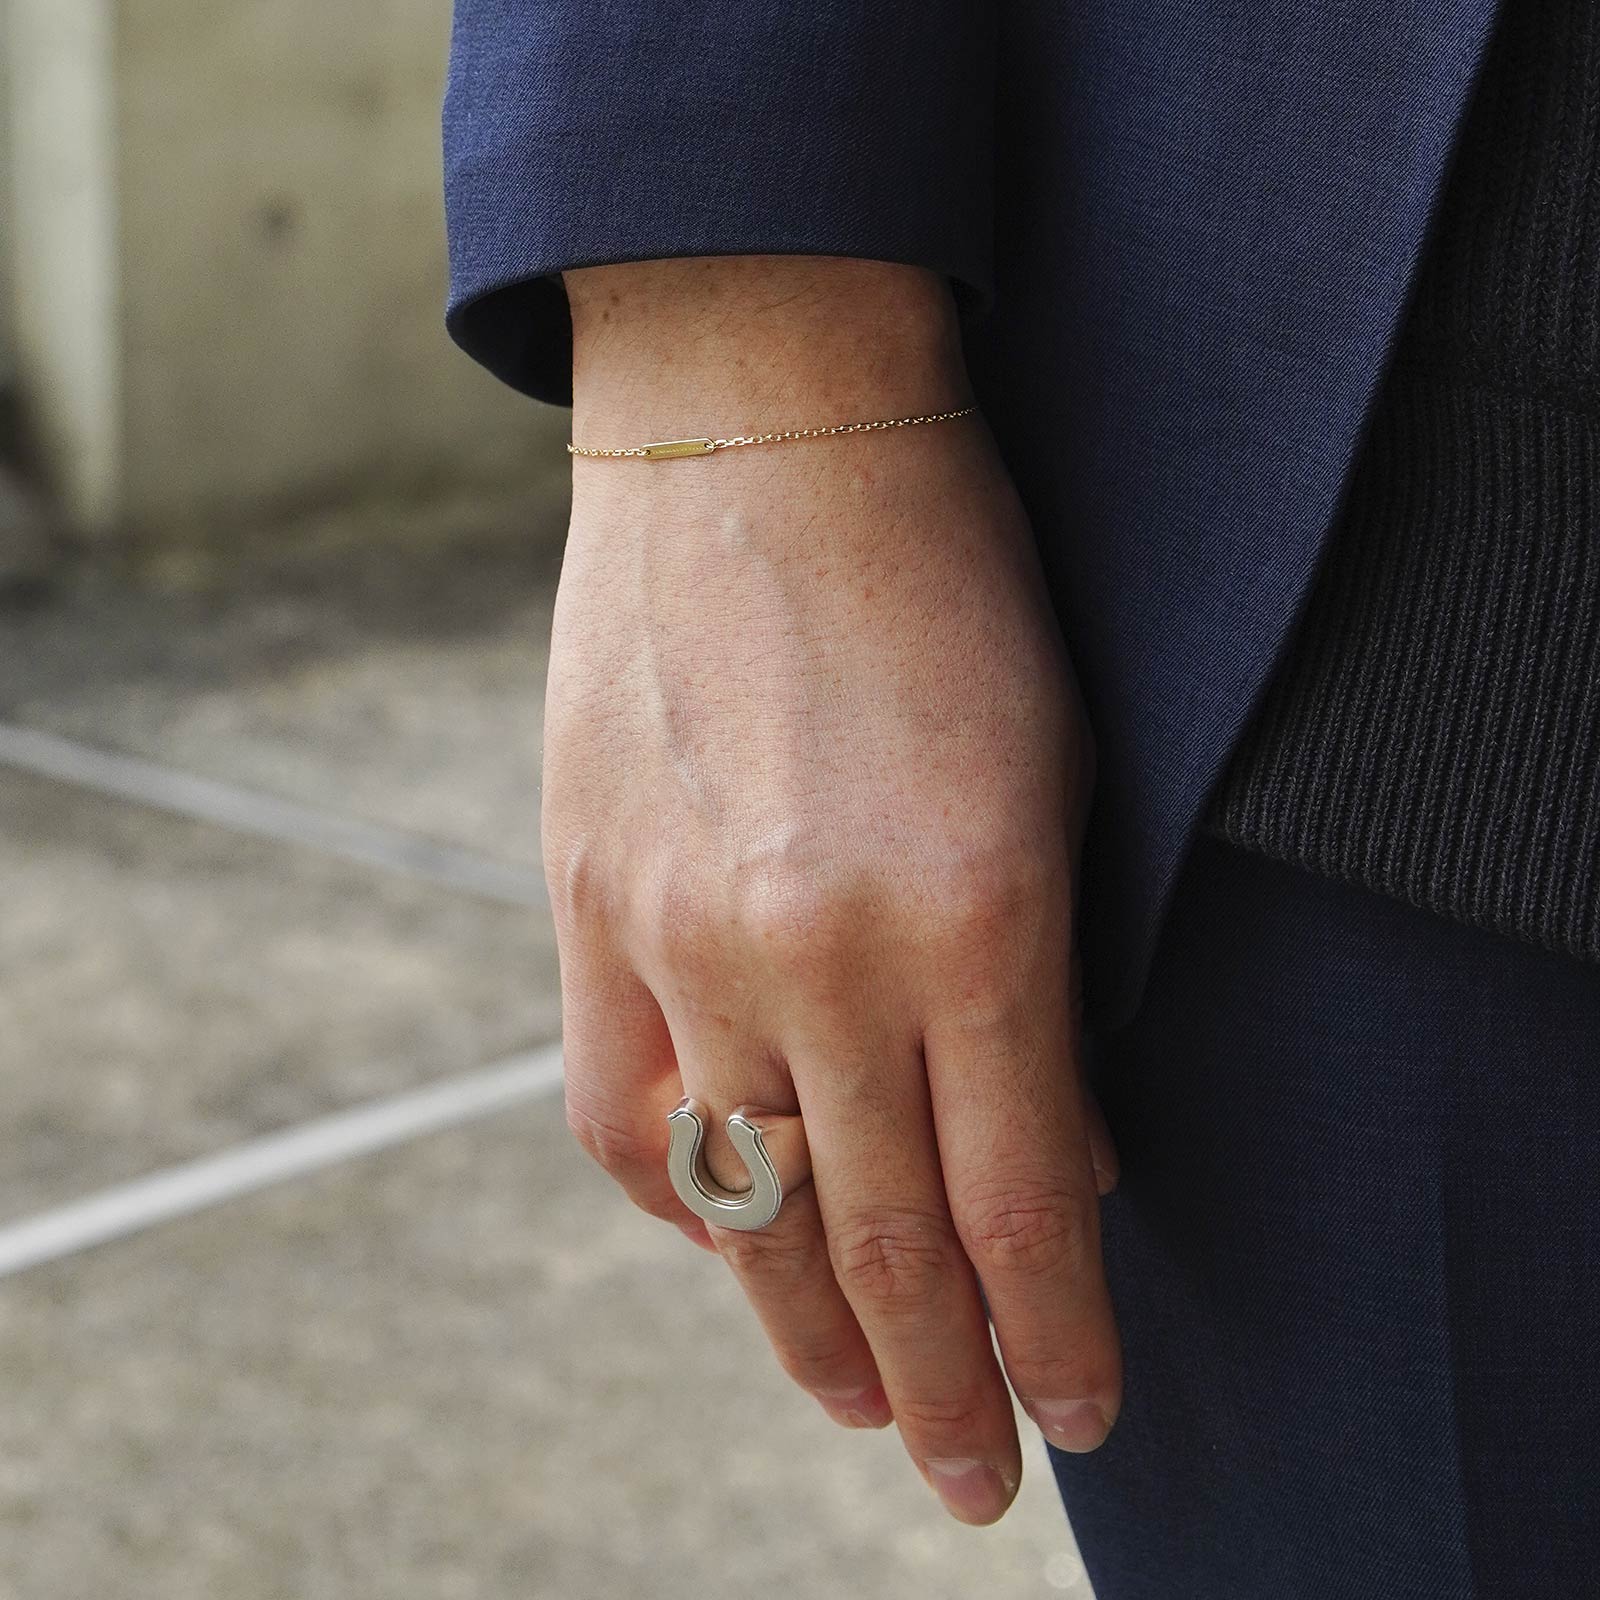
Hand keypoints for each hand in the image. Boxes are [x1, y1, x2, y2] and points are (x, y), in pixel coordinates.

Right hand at [545, 257, 1121, 1525]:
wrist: (759, 432)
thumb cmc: (943, 580)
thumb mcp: (1054, 774)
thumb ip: (1047, 984)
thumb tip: (1049, 1156)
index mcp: (974, 911)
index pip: (1020, 1198)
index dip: (1057, 1334)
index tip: (1081, 1417)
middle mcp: (817, 950)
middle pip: (881, 1239)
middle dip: (945, 1385)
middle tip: (976, 1476)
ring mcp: (679, 934)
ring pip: (746, 1202)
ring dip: (809, 1328)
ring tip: (863, 1404)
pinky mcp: (586, 905)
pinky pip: (625, 1116)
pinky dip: (688, 1205)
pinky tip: (735, 1238)